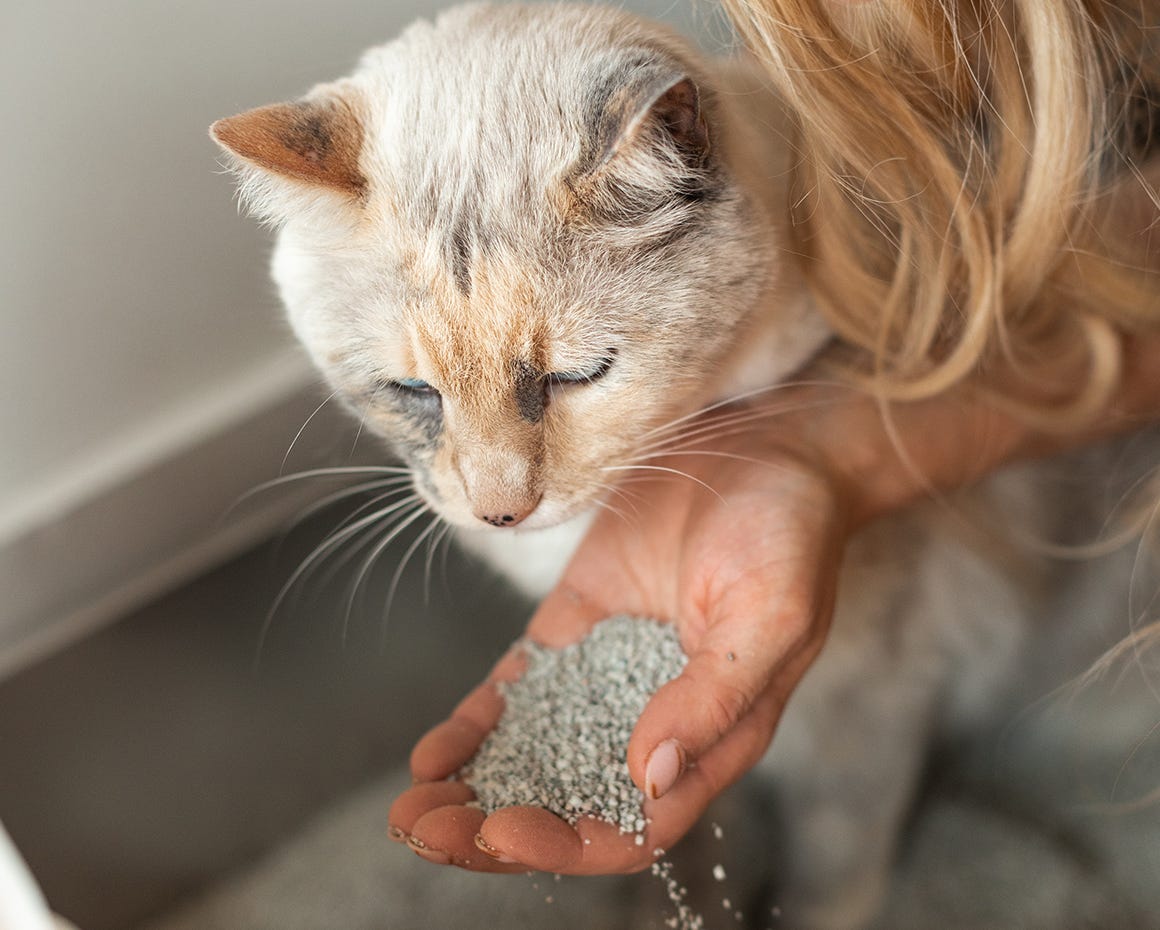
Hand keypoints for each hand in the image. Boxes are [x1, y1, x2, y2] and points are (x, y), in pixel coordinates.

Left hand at [387, 337, 1159, 874]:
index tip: (503, 833)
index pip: (631, 825)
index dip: (565, 842)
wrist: (767, 448)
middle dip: (492, 827)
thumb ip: (712, 699)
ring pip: (531, 754)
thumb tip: (649, 774)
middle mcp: (650, 718)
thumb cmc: (790, 536)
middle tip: (425, 832)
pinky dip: (475, 724)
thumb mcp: (768, 619)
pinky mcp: (574, 624)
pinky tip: (431, 753)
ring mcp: (604, 672)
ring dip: (472, 789)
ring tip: (409, 813)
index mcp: (707, 737)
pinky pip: (517, 688)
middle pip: (566, 801)